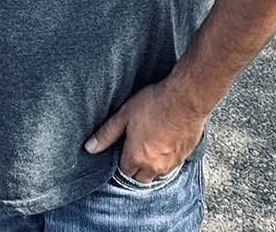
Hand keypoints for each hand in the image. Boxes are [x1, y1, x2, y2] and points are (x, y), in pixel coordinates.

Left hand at [83, 79, 207, 182]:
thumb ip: (106, 134)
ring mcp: (171, 163)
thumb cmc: (155, 104)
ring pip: (157, 174)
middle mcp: (154, 166)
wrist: (186, 98)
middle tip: (135, 150)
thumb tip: (89, 148)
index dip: (121, 161)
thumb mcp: (124, 115)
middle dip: (136, 169)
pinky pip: (172, 166)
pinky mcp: (185, 156)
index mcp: (136, 158)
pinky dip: (167, 160)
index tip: (122, 150)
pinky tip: (165, 144)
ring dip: (152, 167)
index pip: (124, 172)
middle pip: (140, 178)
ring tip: (150, 147)